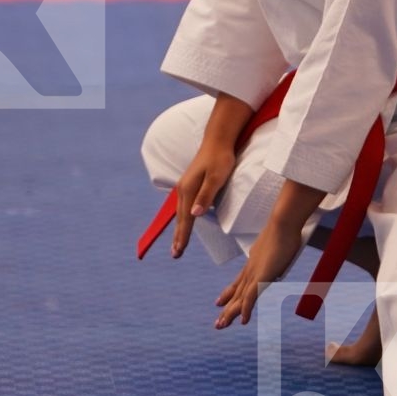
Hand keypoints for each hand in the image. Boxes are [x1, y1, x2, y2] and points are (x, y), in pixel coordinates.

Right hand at [171, 140, 237, 258]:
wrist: (218, 140)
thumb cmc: (220, 158)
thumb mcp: (216, 178)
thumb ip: (206, 196)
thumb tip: (194, 214)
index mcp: (188, 190)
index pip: (186, 219)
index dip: (183, 236)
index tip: (179, 251)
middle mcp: (183, 189)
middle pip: (181, 218)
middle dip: (178, 237)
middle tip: (176, 254)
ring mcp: (185, 186)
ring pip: (181, 212)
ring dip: (180, 229)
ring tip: (179, 244)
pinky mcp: (190, 183)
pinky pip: (184, 206)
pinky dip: (184, 218)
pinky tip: (186, 222)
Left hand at [214, 220, 305, 327]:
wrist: (283, 223)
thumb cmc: (285, 230)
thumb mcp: (279, 245)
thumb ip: (275, 255)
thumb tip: (277, 257)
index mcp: (253, 262)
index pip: (239, 281)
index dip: (229, 293)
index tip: (219, 302)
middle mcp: (251, 269)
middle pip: (236, 292)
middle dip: (227, 308)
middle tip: (218, 322)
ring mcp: (255, 273)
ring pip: (239, 297)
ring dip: (230, 313)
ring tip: (220, 326)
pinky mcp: (261, 277)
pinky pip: (250, 297)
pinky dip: (246, 310)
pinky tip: (243, 321)